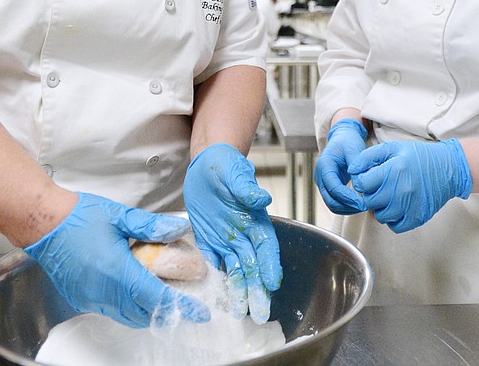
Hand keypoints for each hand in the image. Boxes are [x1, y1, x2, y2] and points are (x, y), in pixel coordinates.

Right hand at [23, 193, 209, 327]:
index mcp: (116, 271)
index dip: (180, 306)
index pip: (156, 296)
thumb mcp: (120, 216)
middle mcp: (103, 291)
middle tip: (186, 302)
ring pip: (128, 316)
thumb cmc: (79, 217)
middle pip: (145, 313)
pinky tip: (137, 291)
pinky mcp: (82, 299)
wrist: (45, 225)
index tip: (199, 311)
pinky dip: (130, 307)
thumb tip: (178, 229)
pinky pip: (112, 311)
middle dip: (167, 310)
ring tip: (165, 296)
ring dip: (149, 310)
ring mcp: (91, 298)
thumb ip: (151, 226)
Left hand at [184, 143, 281, 323]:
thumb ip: (247, 189)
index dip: (269, 265)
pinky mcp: (208, 240)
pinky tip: (217, 297)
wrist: (206, 165)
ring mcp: (226, 240)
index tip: (272, 283)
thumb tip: (262, 199)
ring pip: (235, 270)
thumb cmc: (226, 166)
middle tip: (259, 313)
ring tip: (239, 312)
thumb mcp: (236, 174)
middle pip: (253, 266)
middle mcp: (244, 234)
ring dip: (238, 291)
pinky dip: (215, 279)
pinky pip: (212, 262)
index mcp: (256, 220)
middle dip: (256, 289)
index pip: (266, 247)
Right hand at [314, 119, 367, 213]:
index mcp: (324, 165)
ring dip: (346, 209)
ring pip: (331, 204)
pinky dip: (345, 206)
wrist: (342, 138)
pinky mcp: (328, 187)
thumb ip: (357, 168)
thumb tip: (360, 188)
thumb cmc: (347, 142)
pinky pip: (334, 202)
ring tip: (362, 206)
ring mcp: (323, 183)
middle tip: (364, 207)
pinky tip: (357, 204)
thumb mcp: (354, 150)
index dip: (347, 197)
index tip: (362, 203)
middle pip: (330, 199)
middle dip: (347, 206)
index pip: (333, 187)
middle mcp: (320, 176)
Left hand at [349, 139, 471, 233]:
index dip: (363, 181)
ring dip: (380, 207)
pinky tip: (397, 207)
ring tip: (389, 196)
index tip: (369, 178)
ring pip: (380, 216)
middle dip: (371, 194)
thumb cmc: (419, 157)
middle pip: (370, 201)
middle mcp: (401, 190)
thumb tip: (352, 170)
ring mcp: (410, 206)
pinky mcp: (417, 217)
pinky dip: (393, 219)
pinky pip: (395, 226)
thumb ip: (368, 157)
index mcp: (394, 169)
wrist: (448, 169)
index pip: (363, 184)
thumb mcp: (392, 148)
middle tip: (379, 187)